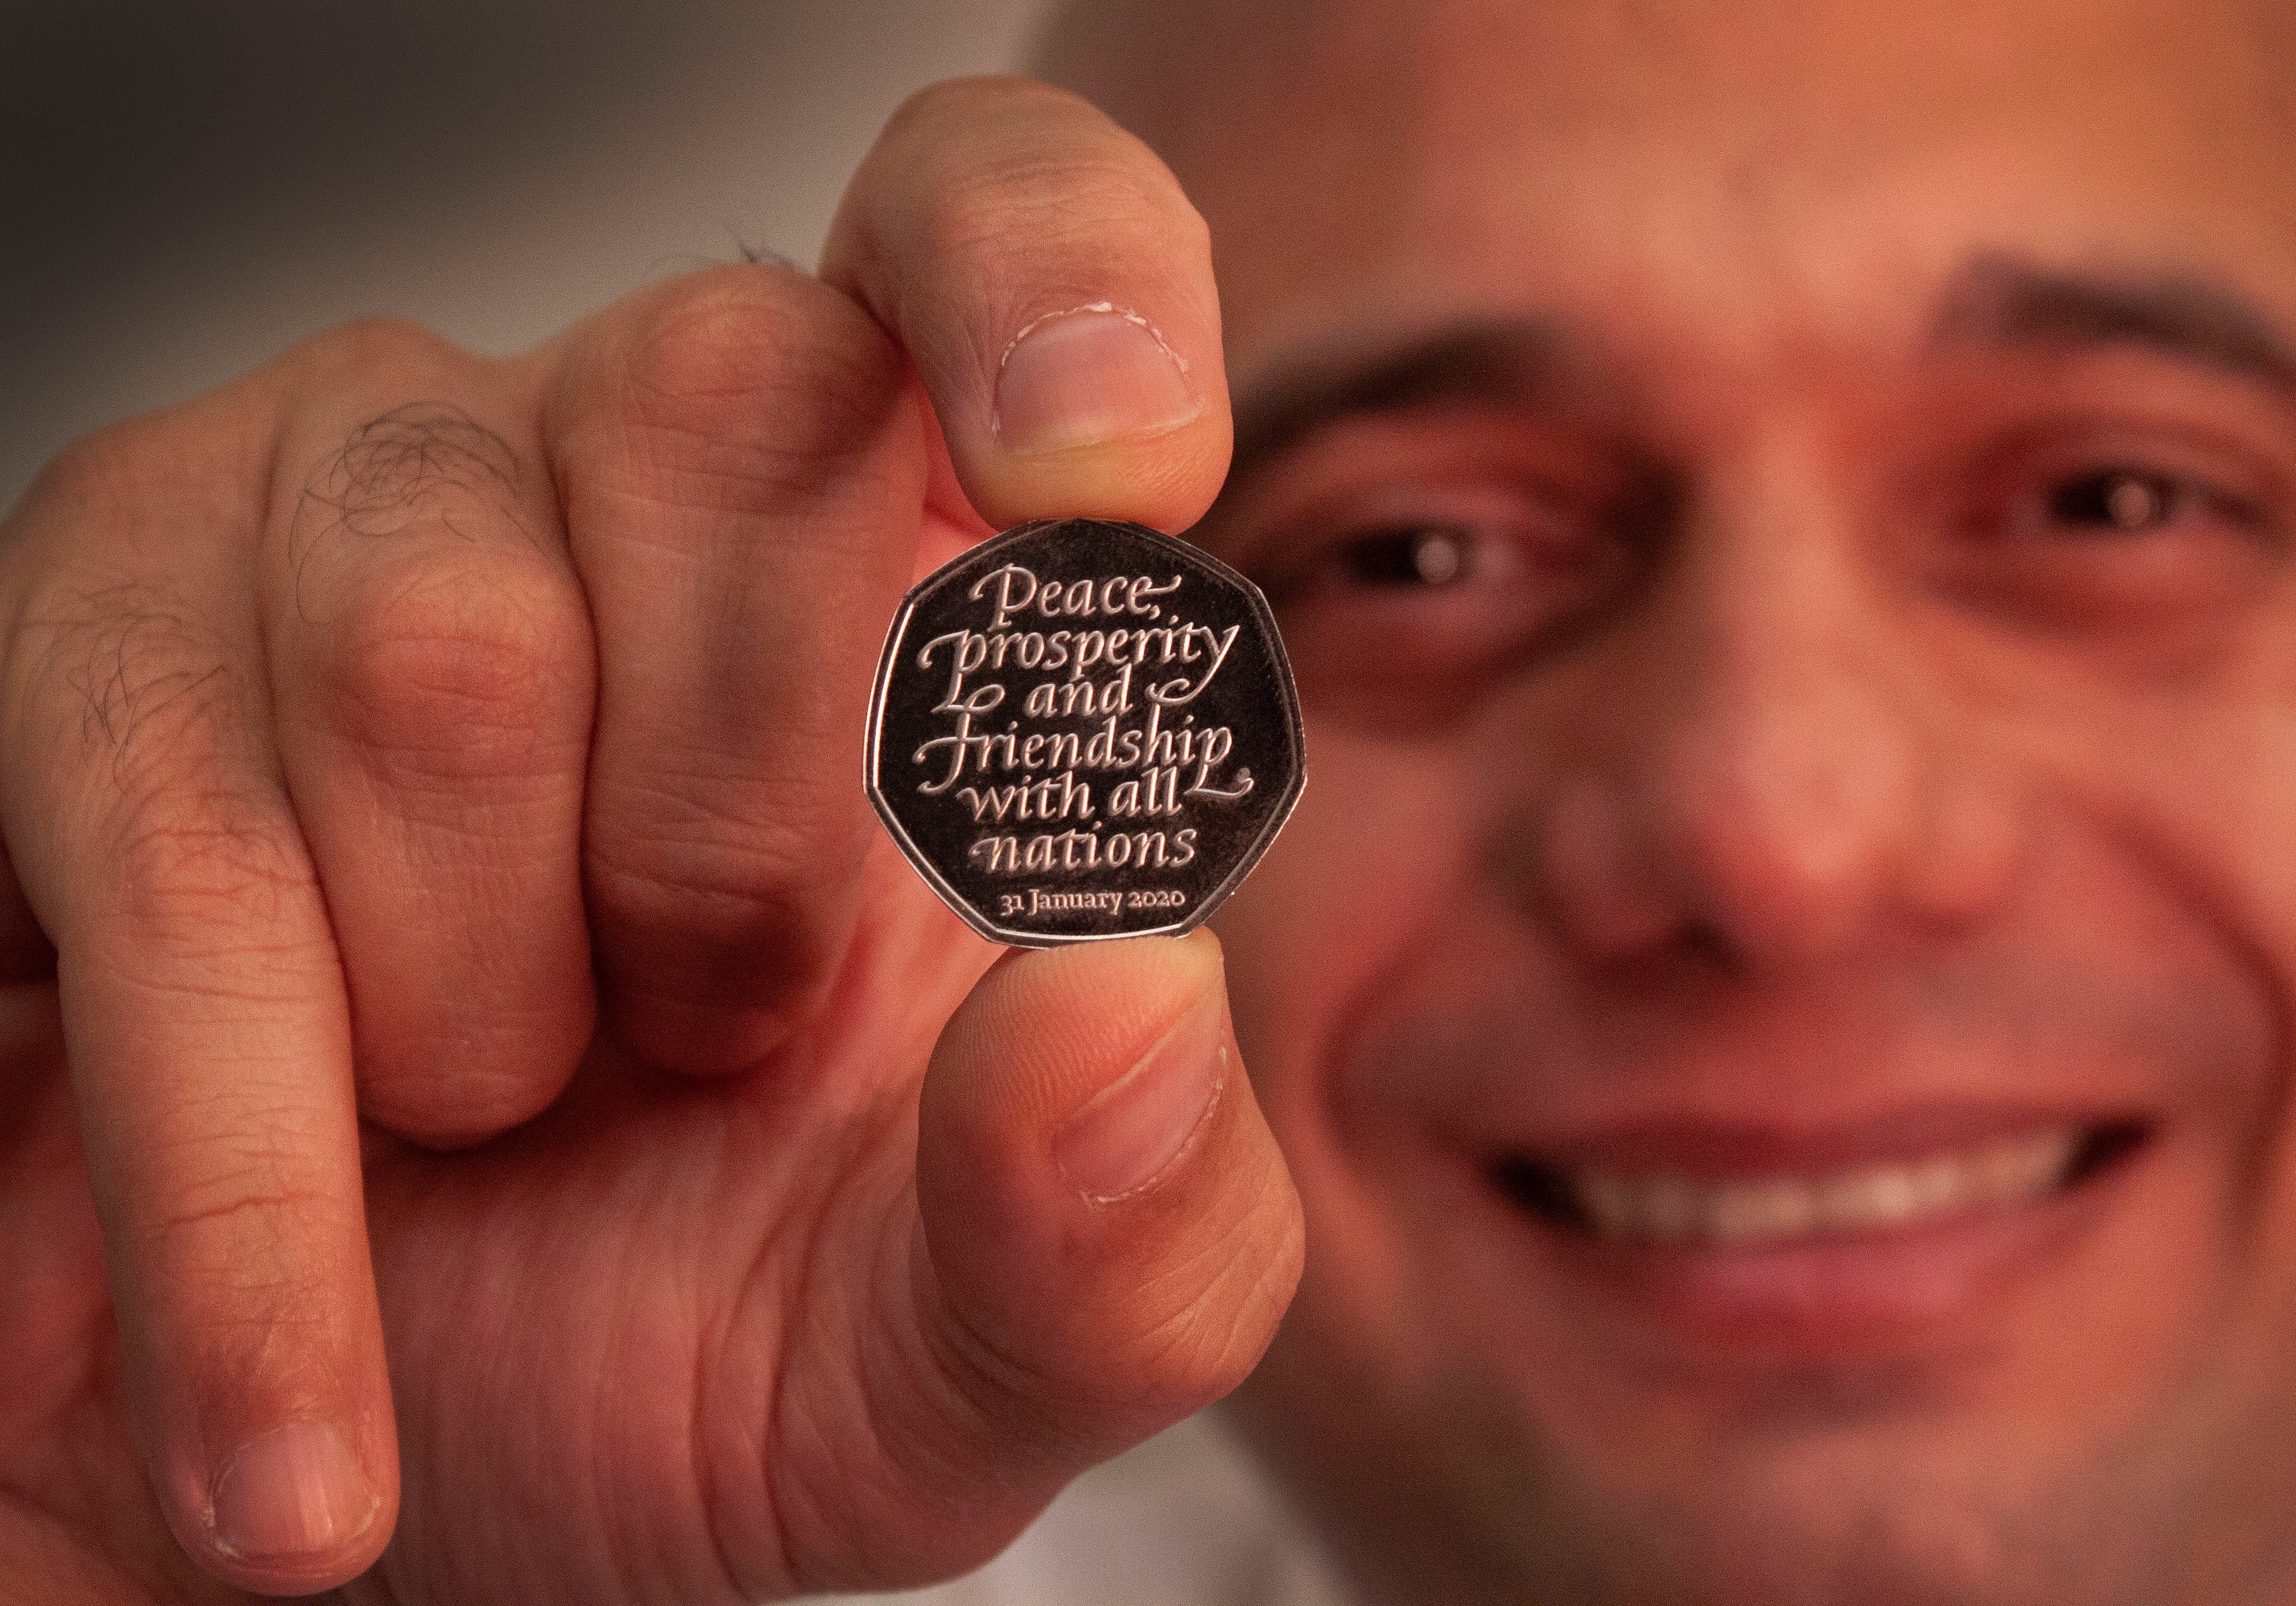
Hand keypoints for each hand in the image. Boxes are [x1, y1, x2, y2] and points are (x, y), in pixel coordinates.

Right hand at [0, 76, 1299, 1602]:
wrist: (374, 1495)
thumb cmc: (689, 1342)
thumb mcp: (968, 1352)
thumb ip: (1129, 1229)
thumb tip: (1139, 998)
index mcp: (919, 569)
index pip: (990, 228)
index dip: (1053, 285)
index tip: (1110, 483)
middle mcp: (639, 459)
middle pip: (744, 410)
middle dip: (736, 849)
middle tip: (696, 1039)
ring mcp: (353, 510)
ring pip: (448, 645)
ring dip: (485, 1005)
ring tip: (485, 1106)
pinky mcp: (95, 637)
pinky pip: (184, 850)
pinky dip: (256, 1201)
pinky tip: (291, 1415)